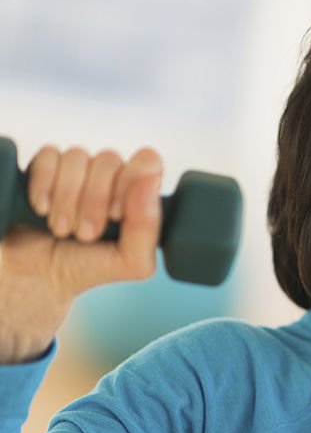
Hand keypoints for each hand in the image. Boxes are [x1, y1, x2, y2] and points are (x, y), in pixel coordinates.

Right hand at [0, 145, 162, 362]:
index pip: (147, 161)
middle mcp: (109, 177)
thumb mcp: (131, 262)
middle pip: (110, 160)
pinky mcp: (44, 167)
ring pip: (78, 157)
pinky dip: (44, 186)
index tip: (117, 214)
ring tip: (63, 230)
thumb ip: (148, 226)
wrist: (37, 277)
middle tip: (87, 234)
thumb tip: (151, 178)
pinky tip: (43, 209)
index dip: (133, 182)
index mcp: (136, 193)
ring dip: (68, 199)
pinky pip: (49, 156)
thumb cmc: (87, 267)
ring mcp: (77, 169)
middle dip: (95, 201)